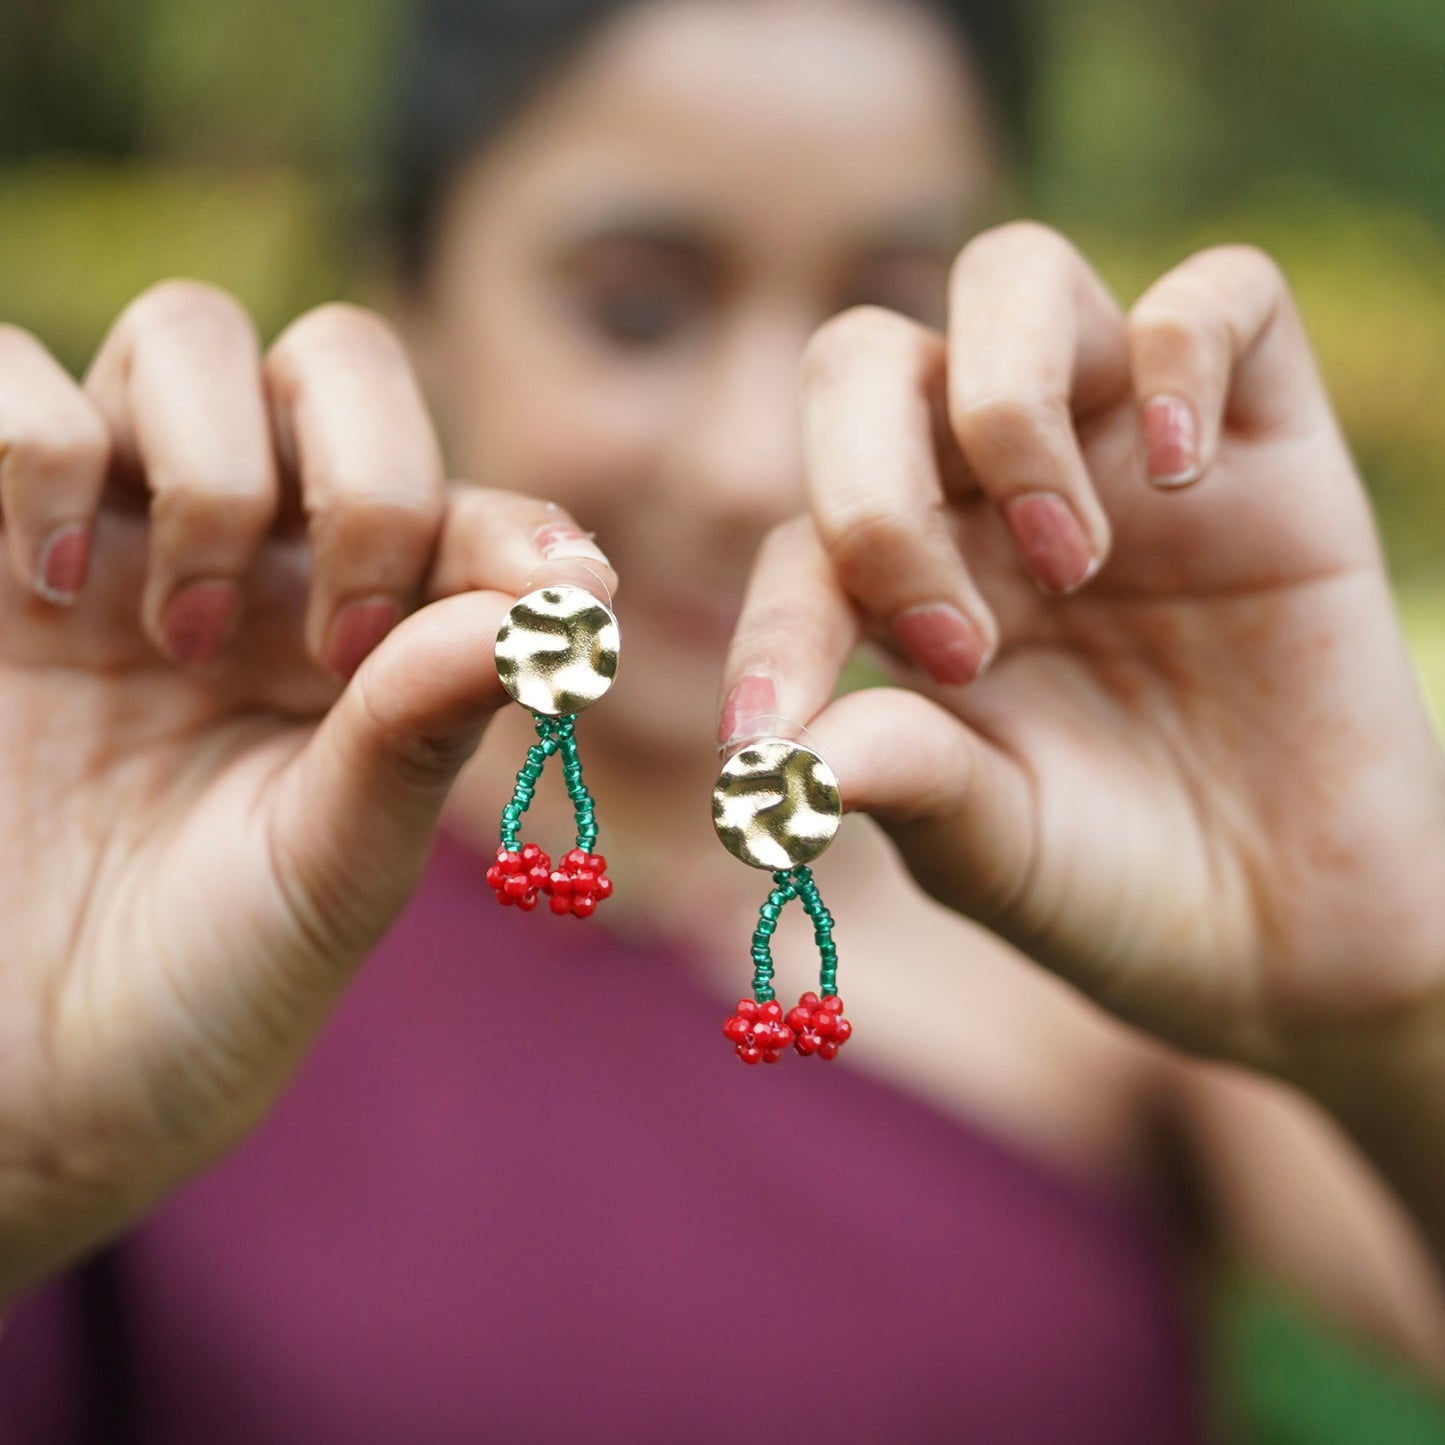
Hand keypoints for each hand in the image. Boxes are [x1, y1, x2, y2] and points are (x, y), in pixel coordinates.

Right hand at [0, 283, 612, 1295]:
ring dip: (214, 464)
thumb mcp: (332, 870)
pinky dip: (36, 440)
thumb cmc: (197, 990)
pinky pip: (0, 379)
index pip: (465, 512)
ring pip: (186, 336)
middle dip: (368, 471)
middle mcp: (252, 564)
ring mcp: (108, 540)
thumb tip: (559, 602)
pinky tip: (50, 588)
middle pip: (337, 363)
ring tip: (182, 633)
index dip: (518, 535)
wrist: (23, 1086)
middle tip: (341, 638)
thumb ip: (425, 733)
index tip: (565, 593)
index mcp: (362, 642)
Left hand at [720, 223, 1444, 1068]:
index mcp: (906, 589)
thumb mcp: (989, 850)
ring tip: (1071, 564)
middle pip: (862, 359)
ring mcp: (1122, 455)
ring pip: (1016, 278)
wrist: (1295, 939)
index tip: (766, 741)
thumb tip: (783, 758)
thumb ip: (901, 782)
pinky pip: (1224, 292)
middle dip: (870, 485)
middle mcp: (991, 499)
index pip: (798, 542)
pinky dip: (1183, 349)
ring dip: (1006, 408)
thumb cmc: (1116, 888)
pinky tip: (1184, 476)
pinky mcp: (1266, 443)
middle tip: (953, 644)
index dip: (772, 629)